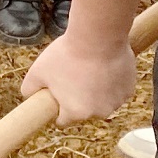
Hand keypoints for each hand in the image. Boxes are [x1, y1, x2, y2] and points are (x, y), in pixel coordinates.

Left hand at [21, 32, 137, 123]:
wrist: (98, 36)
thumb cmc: (67, 54)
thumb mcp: (38, 70)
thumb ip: (29, 88)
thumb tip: (28, 95)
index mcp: (75, 113)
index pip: (63, 121)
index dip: (58, 109)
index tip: (58, 96)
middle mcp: (98, 113)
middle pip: (84, 111)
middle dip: (79, 98)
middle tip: (74, 76)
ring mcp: (116, 102)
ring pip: (103, 101)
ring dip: (97, 91)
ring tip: (90, 68)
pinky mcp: (129, 89)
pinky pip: (117, 90)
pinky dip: (112, 82)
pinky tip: (105, 66)